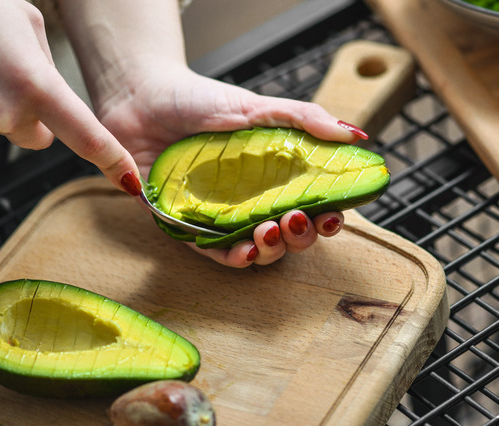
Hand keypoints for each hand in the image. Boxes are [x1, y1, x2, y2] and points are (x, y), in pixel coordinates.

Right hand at [0, 0, 139, 193]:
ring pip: (11, 127)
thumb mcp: (25, 22)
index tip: (130, 181)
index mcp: (35, 85)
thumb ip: (47, 65)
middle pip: (43, 137)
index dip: (113, 162)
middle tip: (21, 73)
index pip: (87, 138)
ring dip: (9, 104)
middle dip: (42, 115)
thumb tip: (48, 90)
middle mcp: (5, 113)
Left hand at [95, 67, 360, 266]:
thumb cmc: (199, 99)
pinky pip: (212, 252)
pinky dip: (231, 257)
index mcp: (272, 176)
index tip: (334, 215)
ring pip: (256, 249)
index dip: (326, 217)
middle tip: (298, 221)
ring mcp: (220, 216)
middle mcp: (250, 200)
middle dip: (300, 237)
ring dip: (271, 249)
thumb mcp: (258, 106)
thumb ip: (305, 119)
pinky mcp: (186, 225)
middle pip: (288, 234)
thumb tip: (356, 135)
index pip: (310, 205)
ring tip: (271, 232)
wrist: (142, 95)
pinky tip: (245, 252)